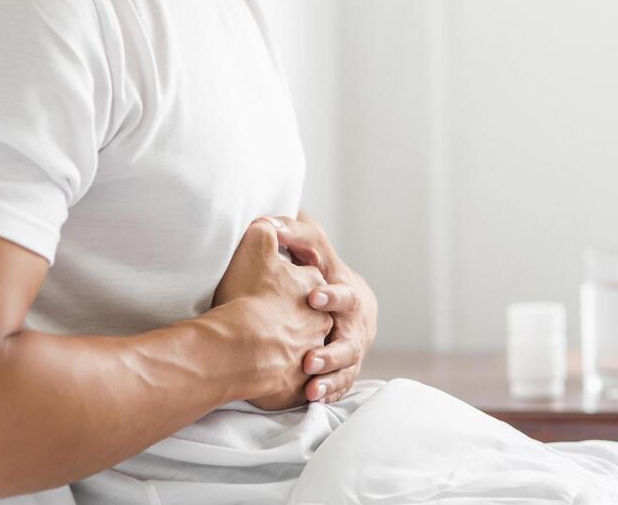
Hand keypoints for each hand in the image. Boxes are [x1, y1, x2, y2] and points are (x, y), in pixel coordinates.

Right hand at [211, 216, 334, 409]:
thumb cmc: (246, 297)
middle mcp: (321, 322)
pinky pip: (297, 386)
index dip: (292, 284)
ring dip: (293, 354)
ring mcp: (312, 355)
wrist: (239, 348)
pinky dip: (288, 384)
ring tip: (270, 354)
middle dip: (296, 321)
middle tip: (272, 322)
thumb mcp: (255, 248)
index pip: (311, 283)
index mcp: (315, 288)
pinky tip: (270, 381)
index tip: (276, 287)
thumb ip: (265, 230)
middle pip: (313, 319)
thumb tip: (268, 220)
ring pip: (307, 354)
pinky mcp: (299, 386)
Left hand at [270, 212, 378, 404]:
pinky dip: (329, 389)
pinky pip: (342, 382)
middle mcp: (354, 320)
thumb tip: (263, 221)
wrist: (342, 303)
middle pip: (350, 339)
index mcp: (345, 289)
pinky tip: (312, 396)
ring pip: (347, 363)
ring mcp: (352, 345)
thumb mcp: (309, 248)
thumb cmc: (317, 269)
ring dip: (329, 373)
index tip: (313, 298)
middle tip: (309, 360)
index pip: (342, 291)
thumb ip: (291, 232)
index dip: (330, 296)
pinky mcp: (346, 367)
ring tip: (308, 382)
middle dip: (332, 349)